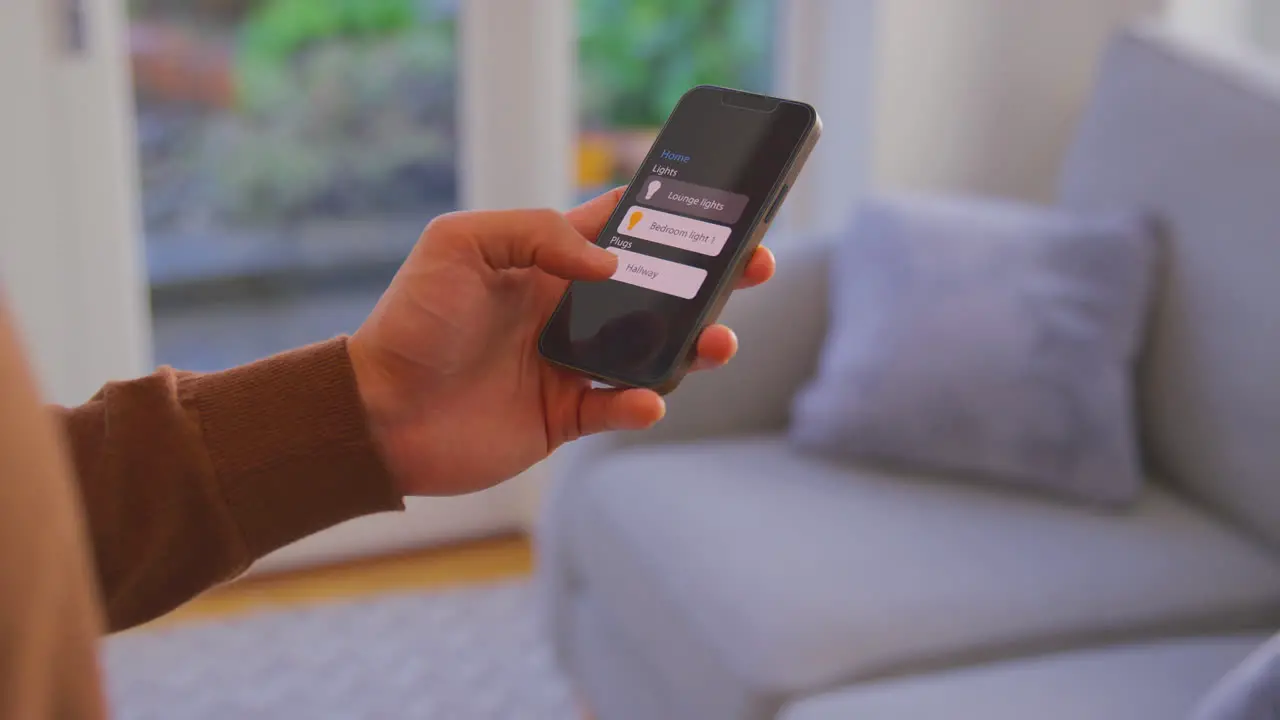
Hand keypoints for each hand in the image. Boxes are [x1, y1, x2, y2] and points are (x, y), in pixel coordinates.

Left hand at [348, 188, 774, 496]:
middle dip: (708, 281)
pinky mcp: (563, 416)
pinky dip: (639, 403)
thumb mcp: (460, 246)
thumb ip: (537, 235)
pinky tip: (647, 399)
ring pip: (650, 352)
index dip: (671, 217)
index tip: (721, 209)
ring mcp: (567, 364)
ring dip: (692, 347)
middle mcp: (564, 310)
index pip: (621, 230)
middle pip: (655, 290)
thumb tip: (610, 264)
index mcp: (545, 263)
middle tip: (754, 270)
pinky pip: (617, 407)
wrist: (377, 414)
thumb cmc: (411, 322)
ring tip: (719, 344)